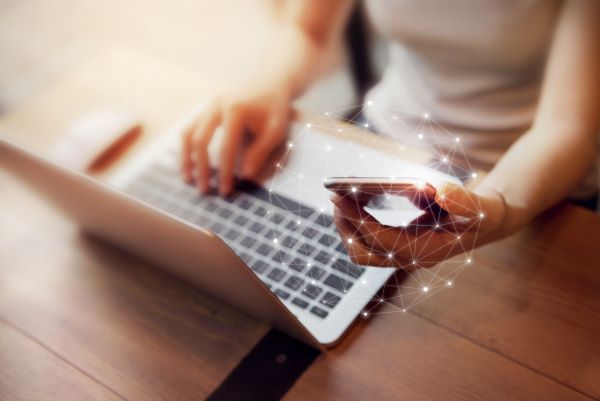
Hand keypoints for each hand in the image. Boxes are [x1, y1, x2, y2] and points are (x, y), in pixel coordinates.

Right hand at [181, 86, 293, 194]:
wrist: (269, 84)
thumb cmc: (273, 110)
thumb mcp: (275, 130)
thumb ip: (260, 152)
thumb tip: (245, 175)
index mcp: (235, 110)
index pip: (226, 148)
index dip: (224, 172)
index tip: (225, 190)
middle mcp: (216, 105)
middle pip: (200, 140)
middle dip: (201, 168)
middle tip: (204, 190)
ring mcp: (207, 106)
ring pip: (188, 133)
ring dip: (186, 159)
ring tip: (188, 179)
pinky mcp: (204, 110)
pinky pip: (188, 130)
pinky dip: (186, 149)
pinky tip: (188, 165)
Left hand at [331, 182, 506, 268]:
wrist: (484, 223)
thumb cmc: (481, 214)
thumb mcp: (479, 206)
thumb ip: (463, 200)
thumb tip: (440, 192)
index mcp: (426, 252)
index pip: (381, 241)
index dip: (357, 219)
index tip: (338, 197)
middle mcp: (409, 258)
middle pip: (362, 252)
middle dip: (344, 226)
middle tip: (334, 196)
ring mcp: (400, 255)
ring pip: (359, 250)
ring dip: (345, 227)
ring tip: (339, 198)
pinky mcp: (395, 246)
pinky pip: (366, 241)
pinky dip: (354, 224)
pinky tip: (352, 201)